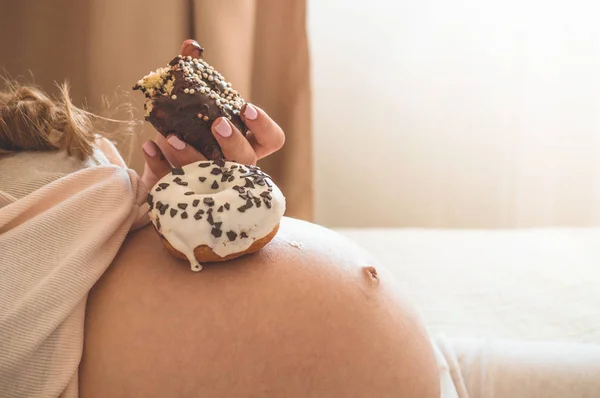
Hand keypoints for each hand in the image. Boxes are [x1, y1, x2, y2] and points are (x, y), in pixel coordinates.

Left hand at [140, 40, 284, 189]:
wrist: (158, 163)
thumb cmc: (186, 131)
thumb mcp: (190, 102)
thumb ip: (193, 73)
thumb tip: (190, 46)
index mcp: (245, 144)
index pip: (272, 140)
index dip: (264, 126)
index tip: (246, 107)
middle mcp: (233, 167)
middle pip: (247, 162)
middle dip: (234, 142)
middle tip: (217, 124)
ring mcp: (210, 184)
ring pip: (211, 177)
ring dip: (192, 155)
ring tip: (172, 137)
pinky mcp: (182, 193)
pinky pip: (173, 182)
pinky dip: (160, 164)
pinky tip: (148, 147)